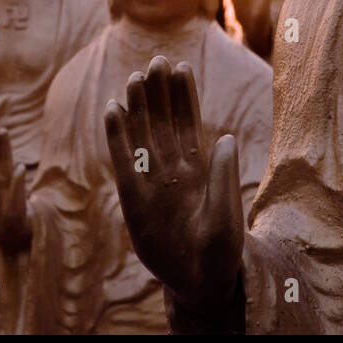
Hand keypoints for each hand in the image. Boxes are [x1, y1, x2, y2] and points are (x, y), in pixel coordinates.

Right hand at [105, 56, 243, 311]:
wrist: (200, 283)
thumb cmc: (221, 251)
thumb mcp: (229, 216)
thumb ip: (223, 177)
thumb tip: (224, 137)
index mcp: (201, 169)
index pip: (189, 123)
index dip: (183, 95)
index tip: (179, 66)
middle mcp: (174, 170)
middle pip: (163, 122)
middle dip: (159, 92)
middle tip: (156, 60)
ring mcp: (152, 183)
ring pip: (142, 136)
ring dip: (139, 107)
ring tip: (135, 77)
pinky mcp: (133, 201)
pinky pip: (123, 162)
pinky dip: (117, 137)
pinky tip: (113, 110)